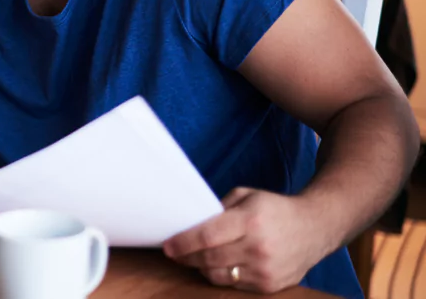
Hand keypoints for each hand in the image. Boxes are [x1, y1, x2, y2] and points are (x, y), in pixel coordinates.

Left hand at [162, 187, 332, 293]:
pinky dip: (222, 275)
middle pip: (209, 259)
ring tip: (195, 258)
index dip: (183, 243)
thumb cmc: (274, 209)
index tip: (167, 246)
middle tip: (175, 253)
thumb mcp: (246, 196)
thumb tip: (190, 224)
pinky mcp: (270, 286)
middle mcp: (258, 248)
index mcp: (250, 221)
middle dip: (186, 257)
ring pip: (218, 276)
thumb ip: (218, 209)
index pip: (207, 237)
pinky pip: (234, 285)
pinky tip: (218, 265)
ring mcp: (265, 270)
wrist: (314, 228)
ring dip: (201, 268)